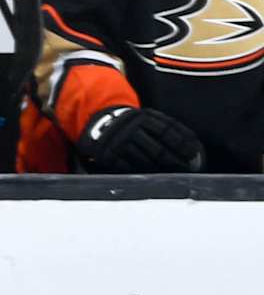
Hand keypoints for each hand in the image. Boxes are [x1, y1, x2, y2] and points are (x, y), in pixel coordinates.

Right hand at [75, 106, 202, 173]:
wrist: (99, 124)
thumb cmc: (132, 124)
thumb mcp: (146, 118)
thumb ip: (165, 126)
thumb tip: (192, 145)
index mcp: (143, 117)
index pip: (168, 131)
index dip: (183, 143)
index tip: (194, 153)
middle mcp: (130, 129)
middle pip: (158, 148)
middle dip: (174, 161)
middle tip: (186, 168)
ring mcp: (118, 143)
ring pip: (144, 160)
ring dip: (160, 170)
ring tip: (172, 174)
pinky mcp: (108, 156)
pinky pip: (128, 168)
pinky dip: (141, 173)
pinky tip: (152, 176)